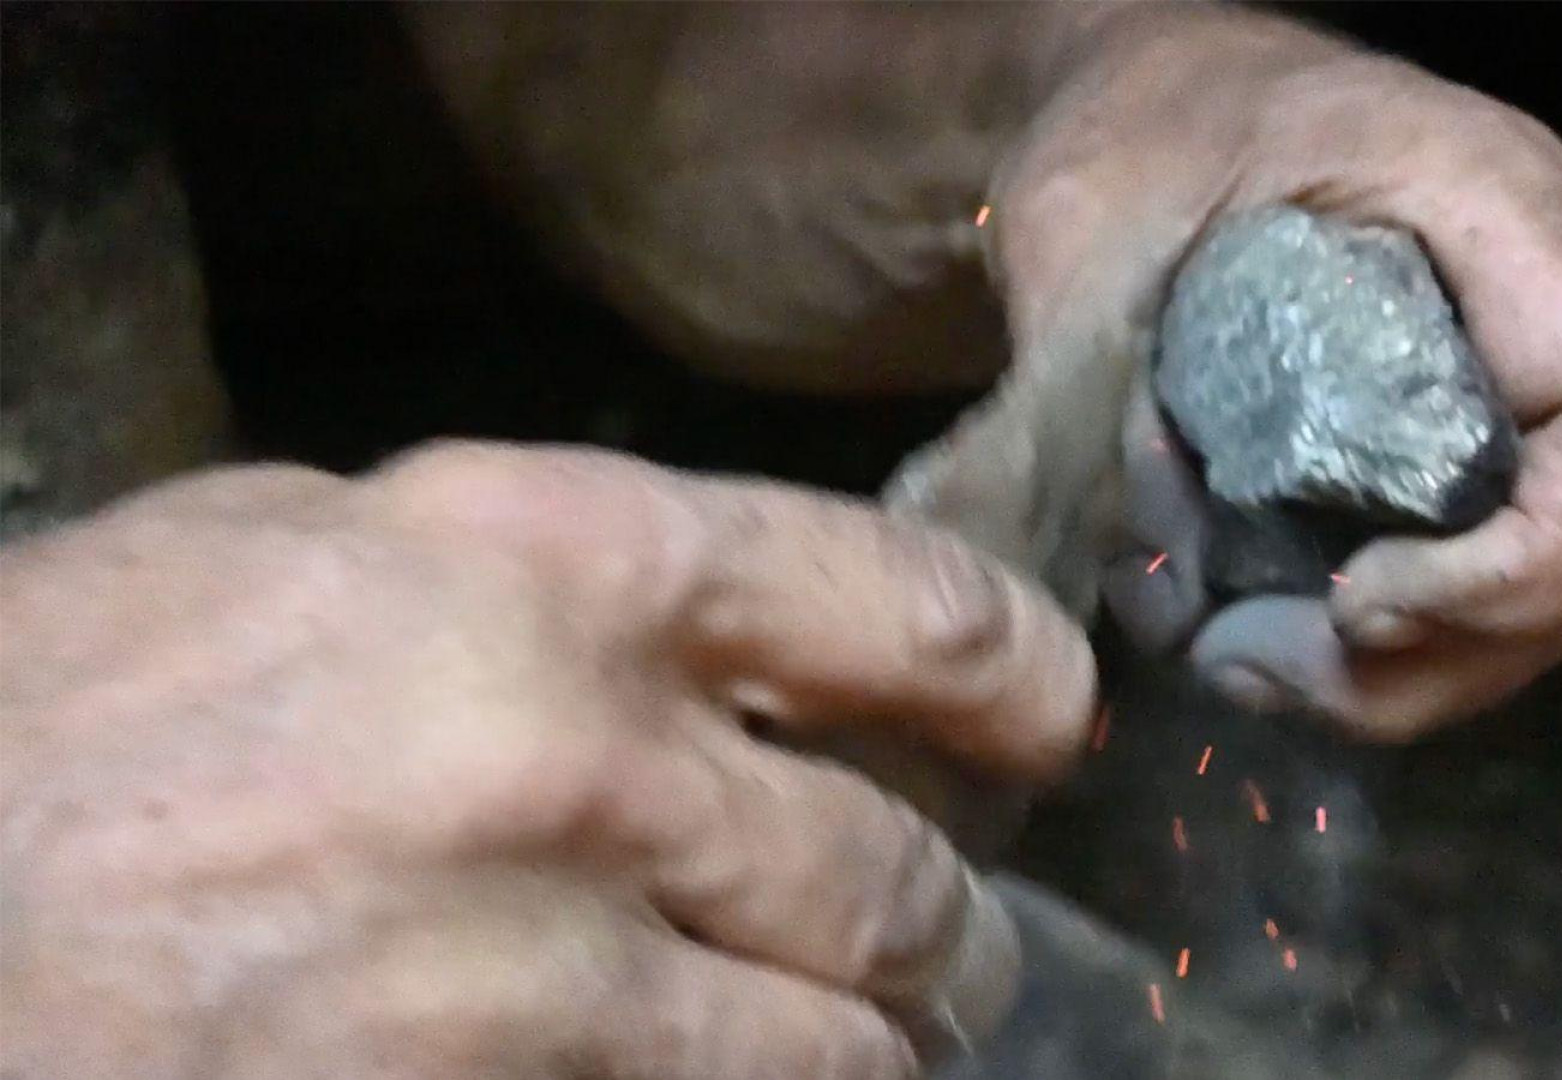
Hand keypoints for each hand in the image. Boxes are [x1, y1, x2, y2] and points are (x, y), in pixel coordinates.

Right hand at [0, 442, 1094, 1078]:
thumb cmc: (62, 709)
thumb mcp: (293, 548)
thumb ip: (521, 578)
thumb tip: (708, 624)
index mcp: (550, 559)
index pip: (899, 606)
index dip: (1014, 670)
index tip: (1048, 718)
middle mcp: (580, 753)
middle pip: (887, 871)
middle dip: (948, 929)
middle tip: (958, 950)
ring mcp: (533, 970)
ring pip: (830, 1048)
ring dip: (874, 1056)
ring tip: (881, 1052)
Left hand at [886, 5, 1561, 738]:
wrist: (1166, 89)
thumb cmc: (1143, 119)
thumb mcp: (1086, 216)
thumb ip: (1090, 380)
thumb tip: (1143, 588)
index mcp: (1506, 216)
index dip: (1530, 561)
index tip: (1356, 604)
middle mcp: (1557, 304)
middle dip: (1441, 655)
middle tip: (1260, 666)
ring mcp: (1528, 377)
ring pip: (1548, 594)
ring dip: (1406, 677)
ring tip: (1243, 667)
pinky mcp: (1477, 432)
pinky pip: (1485, 578)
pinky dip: (1391, 651)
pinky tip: (1263, 645)